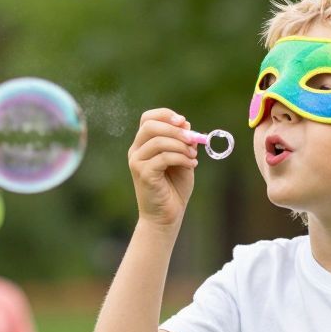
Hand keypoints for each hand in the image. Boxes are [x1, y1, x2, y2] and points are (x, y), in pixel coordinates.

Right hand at [129, 108, 197, 229]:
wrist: (166, 216)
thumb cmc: (174, 188)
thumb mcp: (182, 159)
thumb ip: (183, 143)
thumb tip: (186, 124)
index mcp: (143, 144)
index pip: (148, 118)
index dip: (165, 115)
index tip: (183, 121)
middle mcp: (136, 151)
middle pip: (150, 126)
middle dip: (175, 130)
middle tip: (193, 138)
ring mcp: (137, 162)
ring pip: (158, 142)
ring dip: (181, 146)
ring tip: (194, 155)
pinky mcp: (143, 174)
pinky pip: (163, 158)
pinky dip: (181, 158)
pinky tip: (192, 165)